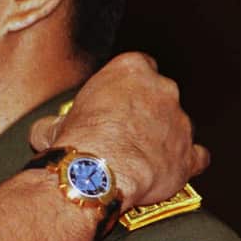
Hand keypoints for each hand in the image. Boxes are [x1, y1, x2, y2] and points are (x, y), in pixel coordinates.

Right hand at [29, 52, 208, 206]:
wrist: (97, 175)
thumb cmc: (77, 143)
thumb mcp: (52, 126)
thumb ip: (57, 122)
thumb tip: (46, 131)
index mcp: (130, 71)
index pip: (137, 65)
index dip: (125, 85)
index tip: (113, 100)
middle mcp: (162, 90)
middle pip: (160, 94)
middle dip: (145, 111)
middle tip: (121, 131)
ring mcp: (180, 122)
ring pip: (177, 125)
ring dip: (162, 137)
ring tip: (138, 157)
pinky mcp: (189, 154)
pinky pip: (195, 156)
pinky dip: (183, 162)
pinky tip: (166, 170)